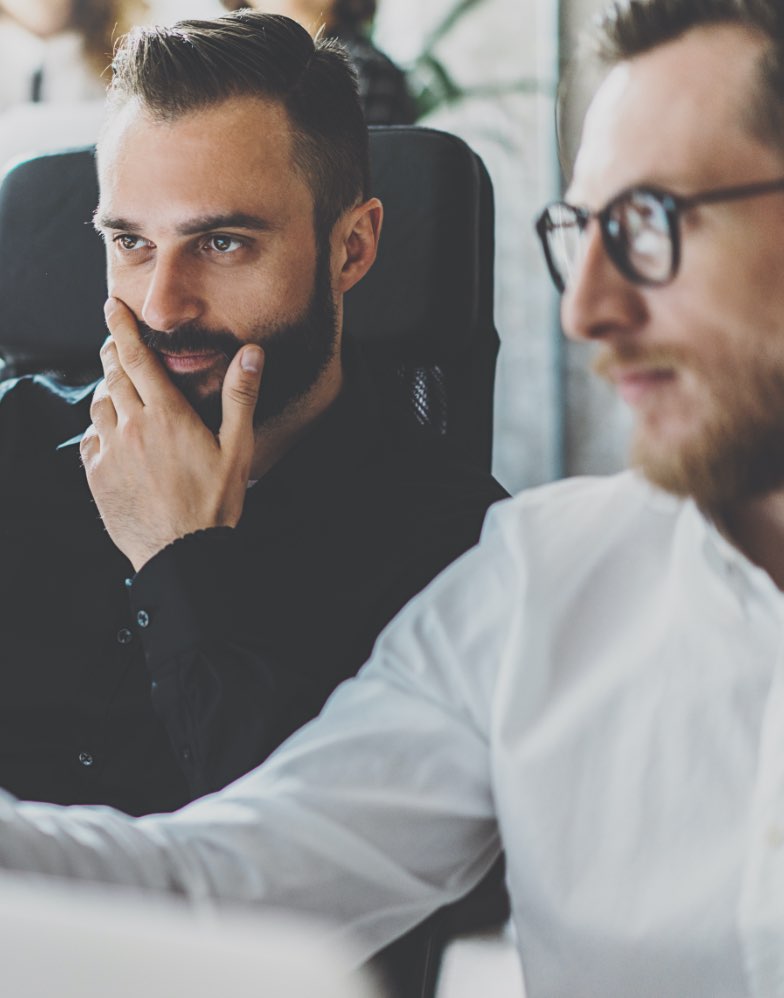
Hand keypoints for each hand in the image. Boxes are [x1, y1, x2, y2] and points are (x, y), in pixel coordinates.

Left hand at [80, 298, 263, 571]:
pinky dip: (98, 429)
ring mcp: (111, 452)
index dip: (123, 328)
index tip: (111, 307)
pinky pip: (90, 440)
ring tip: (118, 390)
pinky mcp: (98, 476)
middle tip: (116, 344)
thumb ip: (241, 397)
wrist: (183, 552)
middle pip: (113, 375)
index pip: (138, 358)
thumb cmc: (215, 503)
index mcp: (167, 415)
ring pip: (98, 405)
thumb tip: (252, 353)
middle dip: (113, 353)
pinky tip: (111, 435)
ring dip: (106, 391)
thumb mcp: (238, 449)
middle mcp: (132, 427)